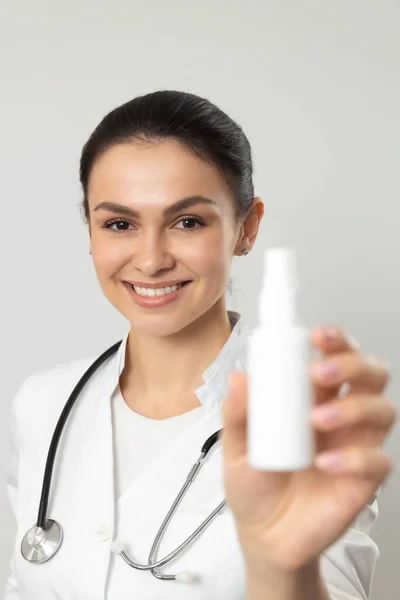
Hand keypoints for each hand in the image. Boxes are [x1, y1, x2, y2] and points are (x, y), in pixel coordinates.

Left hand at [220, 326, 396, 571]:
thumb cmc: (254, 483)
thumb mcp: (235, 447)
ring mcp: (355, 444)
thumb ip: (237, 413)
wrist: (264, 535)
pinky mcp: (364, 479)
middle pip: (370, 374)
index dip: (335, 339)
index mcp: (310, 396)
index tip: (317, 334)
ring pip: (382, 409)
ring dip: (354, 407)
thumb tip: (239, 377)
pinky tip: (325, 463)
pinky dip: (354, 457)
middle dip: (352, 363)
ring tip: (317, 419)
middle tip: (320, 372)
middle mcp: (340, 414)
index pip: (335, 355)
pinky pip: (378, 461)